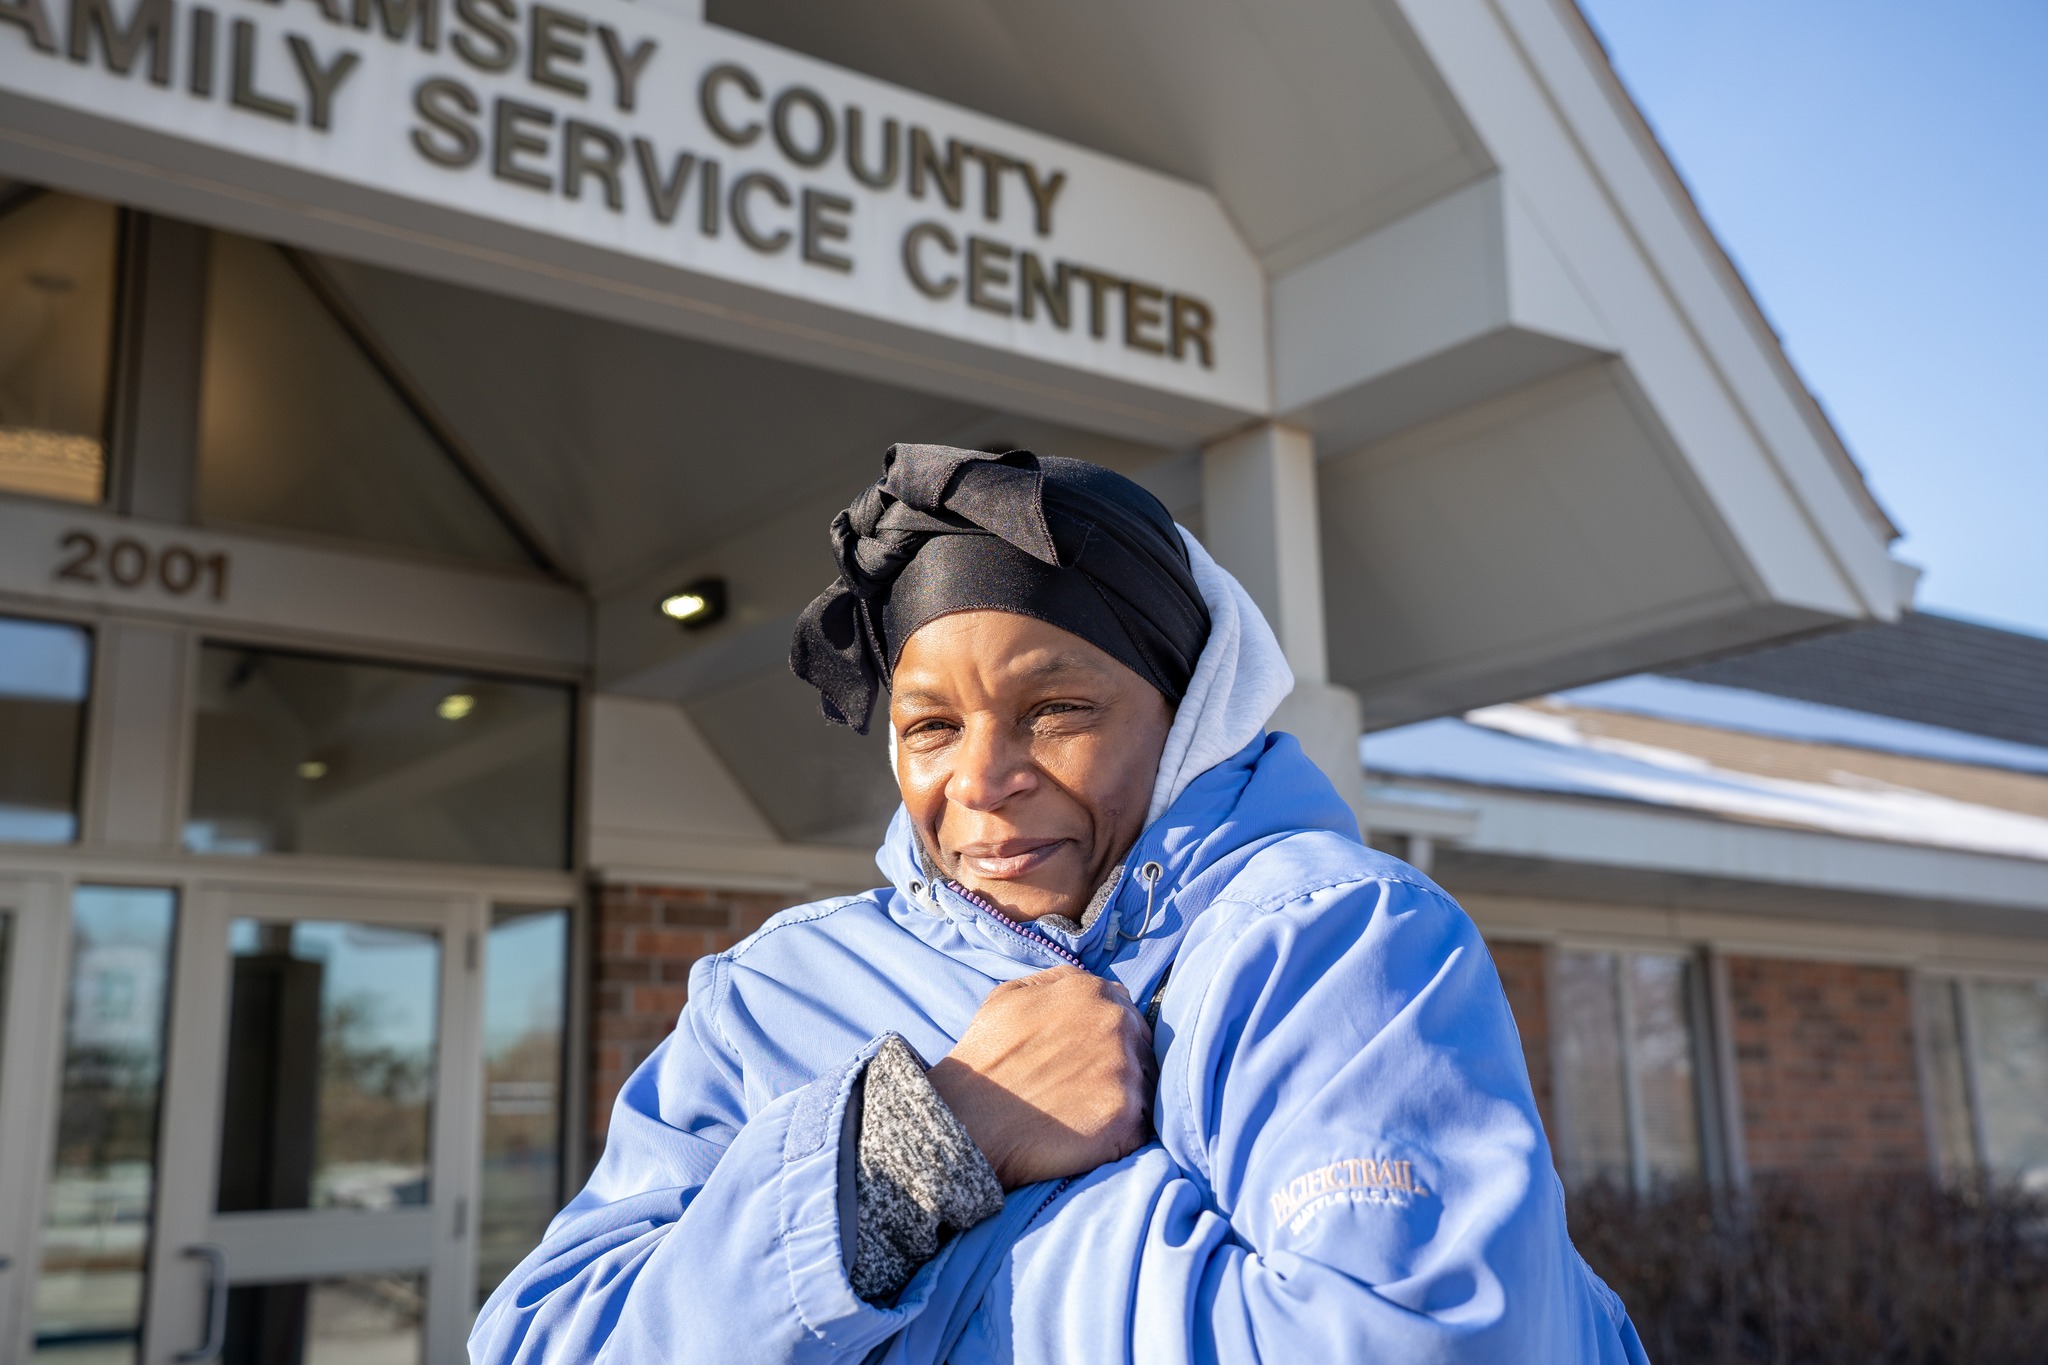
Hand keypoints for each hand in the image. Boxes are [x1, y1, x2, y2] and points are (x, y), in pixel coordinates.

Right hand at [927, 965, 1154, 1189]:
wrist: (968, 1120)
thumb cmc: (986, 1057)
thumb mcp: (1010, 994)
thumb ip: (1059, 980)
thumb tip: (1091, 984)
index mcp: (1093, 991)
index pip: (1126, 1010)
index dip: (1111, 1035)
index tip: (1093, 1056)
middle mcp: (1117, 1024)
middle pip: (1142, 1045)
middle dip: (1124, 1063)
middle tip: (1091, 1087)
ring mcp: (1125, 1072)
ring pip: (1147, 1084)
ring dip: (1127, 1097)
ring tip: (1089, 1111)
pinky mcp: (1126, 1118)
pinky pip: (1143, 1126)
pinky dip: (1124, 1132)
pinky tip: (1093, 1134)